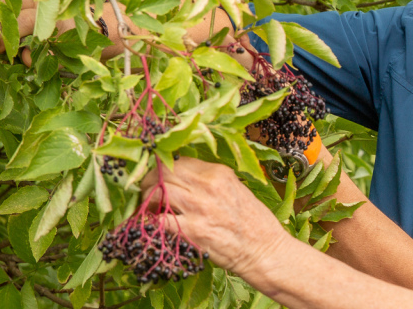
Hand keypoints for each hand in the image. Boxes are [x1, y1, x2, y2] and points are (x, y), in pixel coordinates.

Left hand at [140, 157, 290, 276]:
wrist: (265, 250)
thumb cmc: (255, 224)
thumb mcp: (237, 190)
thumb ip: (212, 183)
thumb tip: (186, 181)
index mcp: (219, 173)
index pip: (179, 162)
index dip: (164, 171)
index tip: (159, 180)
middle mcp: (207, 185)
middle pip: (163, 173)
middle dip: (150, 182)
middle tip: (148, 194)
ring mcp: (198, 208)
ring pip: (157, 192)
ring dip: (147, 201)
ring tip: (150, 210)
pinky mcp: (192, 230)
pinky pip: (158, 221)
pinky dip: (149, 223)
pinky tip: (150, 227)